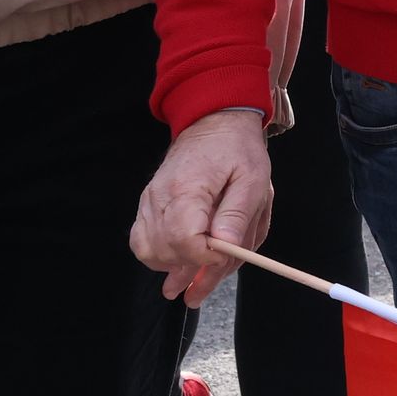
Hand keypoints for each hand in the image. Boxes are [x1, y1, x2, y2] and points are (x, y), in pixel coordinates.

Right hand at [133, 109, 273, 305]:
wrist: (212, 127)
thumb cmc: (237, 152)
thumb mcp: (253, 179)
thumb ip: (237, 215)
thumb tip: (224, 248)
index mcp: (187, 188)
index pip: (183, 238)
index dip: (206, 258)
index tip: (226, 255)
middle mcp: (159, 197)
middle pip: (165, 251)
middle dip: (195, 267)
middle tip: (221, 263)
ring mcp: (148, 203)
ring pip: (150, 253)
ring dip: (178, 267)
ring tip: (203, 269)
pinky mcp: (146, 208)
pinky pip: (143, 244)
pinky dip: (163, 258)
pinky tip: (184, 262)